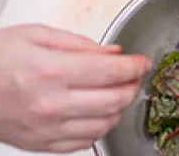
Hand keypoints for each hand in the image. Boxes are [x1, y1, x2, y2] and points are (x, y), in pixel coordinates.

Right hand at [0, 24, 151, 152]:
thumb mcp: (35, 34)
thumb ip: (80, 44)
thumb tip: (114, 52)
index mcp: (51, 70)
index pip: (112, 71)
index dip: (136, 66)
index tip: (143, 62)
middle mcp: (51, 103)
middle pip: (115, 99)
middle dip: (133, 85)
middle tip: (134, 76)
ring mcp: (46, 128)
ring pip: (105, 124)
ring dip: (120, 107)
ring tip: (118, 92)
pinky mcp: (40, 144)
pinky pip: (84, 142)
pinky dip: (99, 127)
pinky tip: (97, 112)